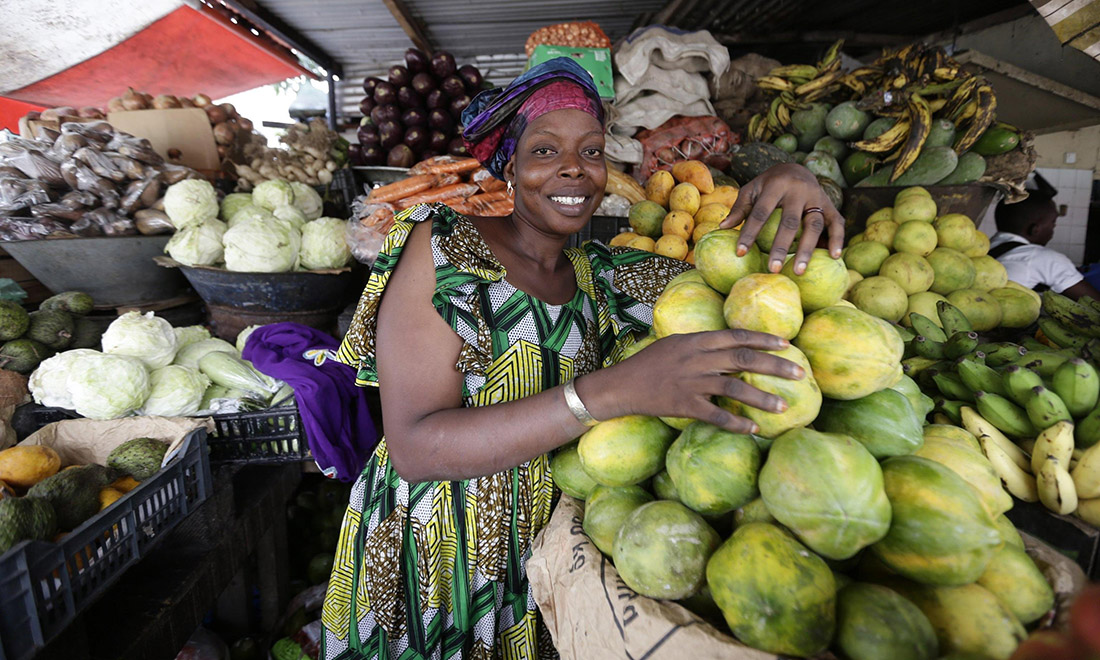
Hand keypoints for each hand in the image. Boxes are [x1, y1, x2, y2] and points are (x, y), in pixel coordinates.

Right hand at [588, 329, 805, 434]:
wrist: (622, 385)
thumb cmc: (648, 364)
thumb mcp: (675, 343)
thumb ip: (702, 344)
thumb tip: (731, 345)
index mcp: (695, 340)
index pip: (736, 335)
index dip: (763, 339)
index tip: (786, 343)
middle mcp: (696, 359)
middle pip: (743, 359)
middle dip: (775, 365)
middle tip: (799, 372)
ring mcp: (691, 382)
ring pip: (734, 388)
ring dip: (761, 397)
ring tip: (783, 406)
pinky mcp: (685, 405)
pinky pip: (716, 416)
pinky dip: (736, 423)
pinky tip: (753, 429)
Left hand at [719, 163, 844, 274]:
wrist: (796, 167)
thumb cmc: (768, 184)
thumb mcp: (752, 189)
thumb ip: (740, 208)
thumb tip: (722, 228)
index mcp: (776, 185)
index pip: (761, 212)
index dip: (750, 233)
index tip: (740, 253)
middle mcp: (799, 191)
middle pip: (790, 222)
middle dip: (780, 246)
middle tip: (772, 269)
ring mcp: (817, 197)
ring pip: (814, 225)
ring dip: (807, 249)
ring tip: (798, 271)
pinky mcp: (830, 204)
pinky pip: (837, 222)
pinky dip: (837, 239)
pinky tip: (834, 256)